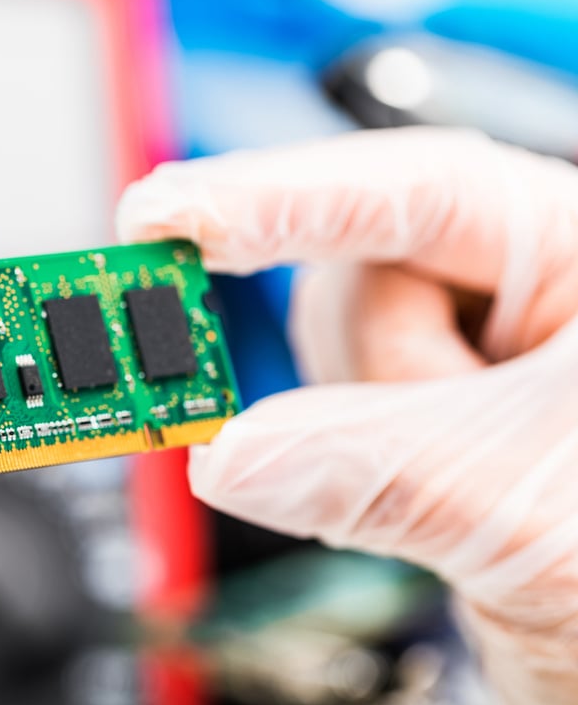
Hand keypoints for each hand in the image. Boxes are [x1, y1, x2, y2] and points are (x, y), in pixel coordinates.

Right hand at [118, 127, 577, 704]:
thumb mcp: (530, 512)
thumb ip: (380, 472)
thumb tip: (228, 455)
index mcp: (576, 255)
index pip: (418, 193)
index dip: (283, 196)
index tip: (167, 215)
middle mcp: (516, 291)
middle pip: (355, 277)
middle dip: (364, 374)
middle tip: (391, 448)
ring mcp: (464, 360)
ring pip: (328, 357)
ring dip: (358, 436)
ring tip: (462, 498)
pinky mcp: (417, 425)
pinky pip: (322, 416)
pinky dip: (333, 463)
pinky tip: (410, 502)